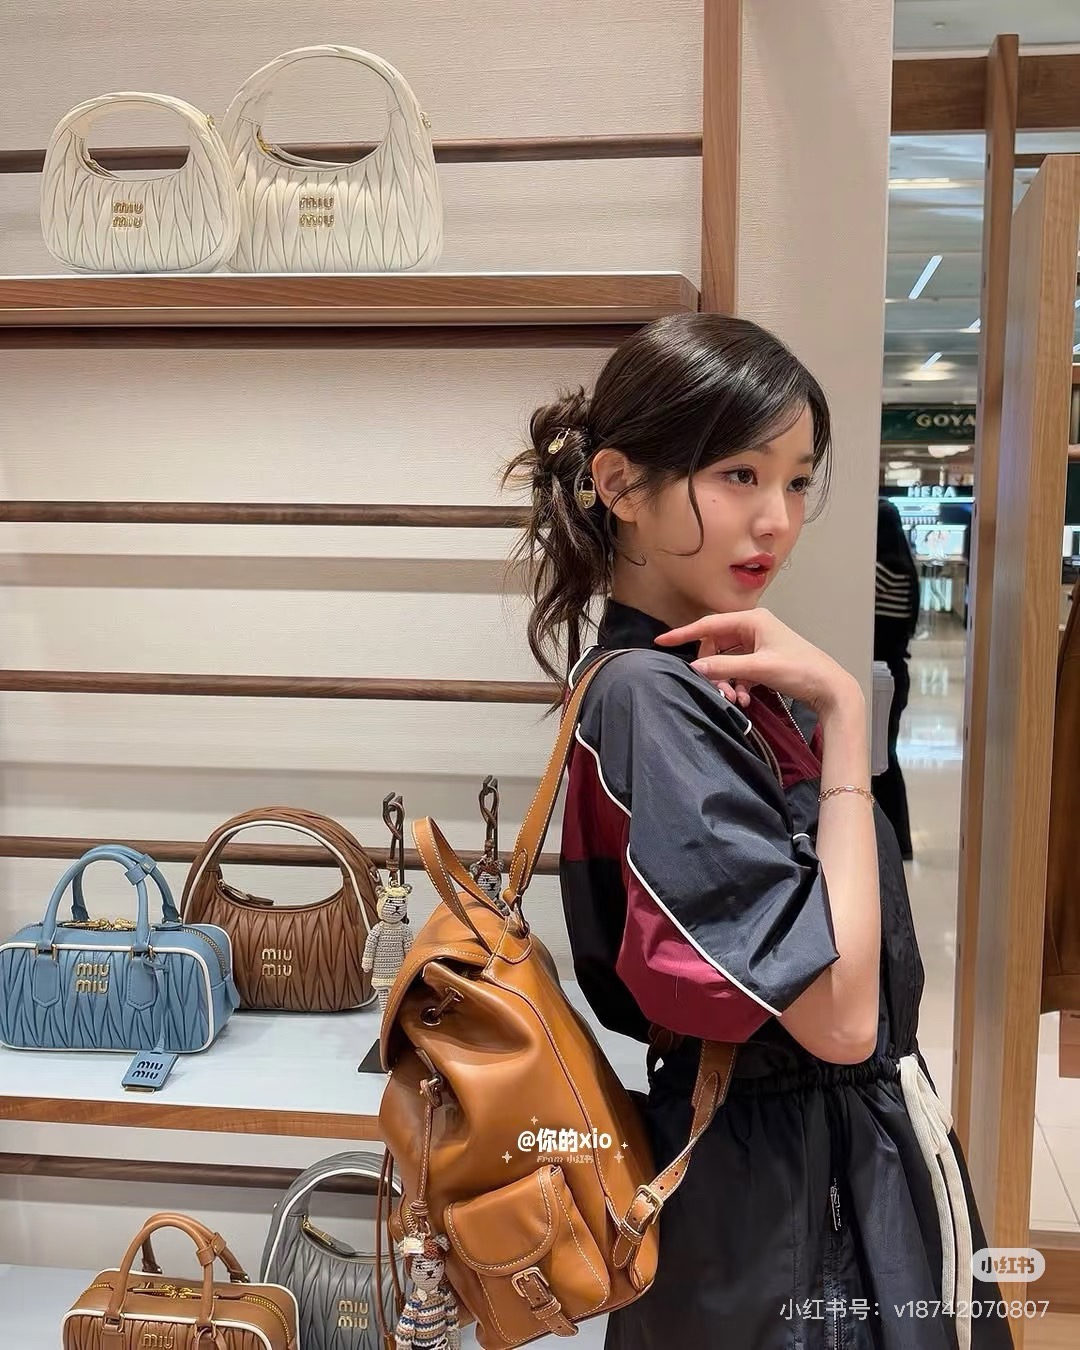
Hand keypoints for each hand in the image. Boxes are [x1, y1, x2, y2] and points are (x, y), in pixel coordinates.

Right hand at [655, 609, 860, 715]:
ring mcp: (759, 644)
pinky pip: (738, 668)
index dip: (684, 634)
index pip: (709, 625)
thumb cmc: (800, 671)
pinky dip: (736, 683)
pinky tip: (743, 698)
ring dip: (725, 680)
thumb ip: (725, 667)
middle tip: (716, 690)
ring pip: (727, 659)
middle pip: (716, 645)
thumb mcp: (759, 669)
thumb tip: (694, 668)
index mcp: (752, 620)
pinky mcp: (763, 660)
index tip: (661, 641)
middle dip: (712, 669)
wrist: (831, 688)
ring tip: (733, 699)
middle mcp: (754, 627)